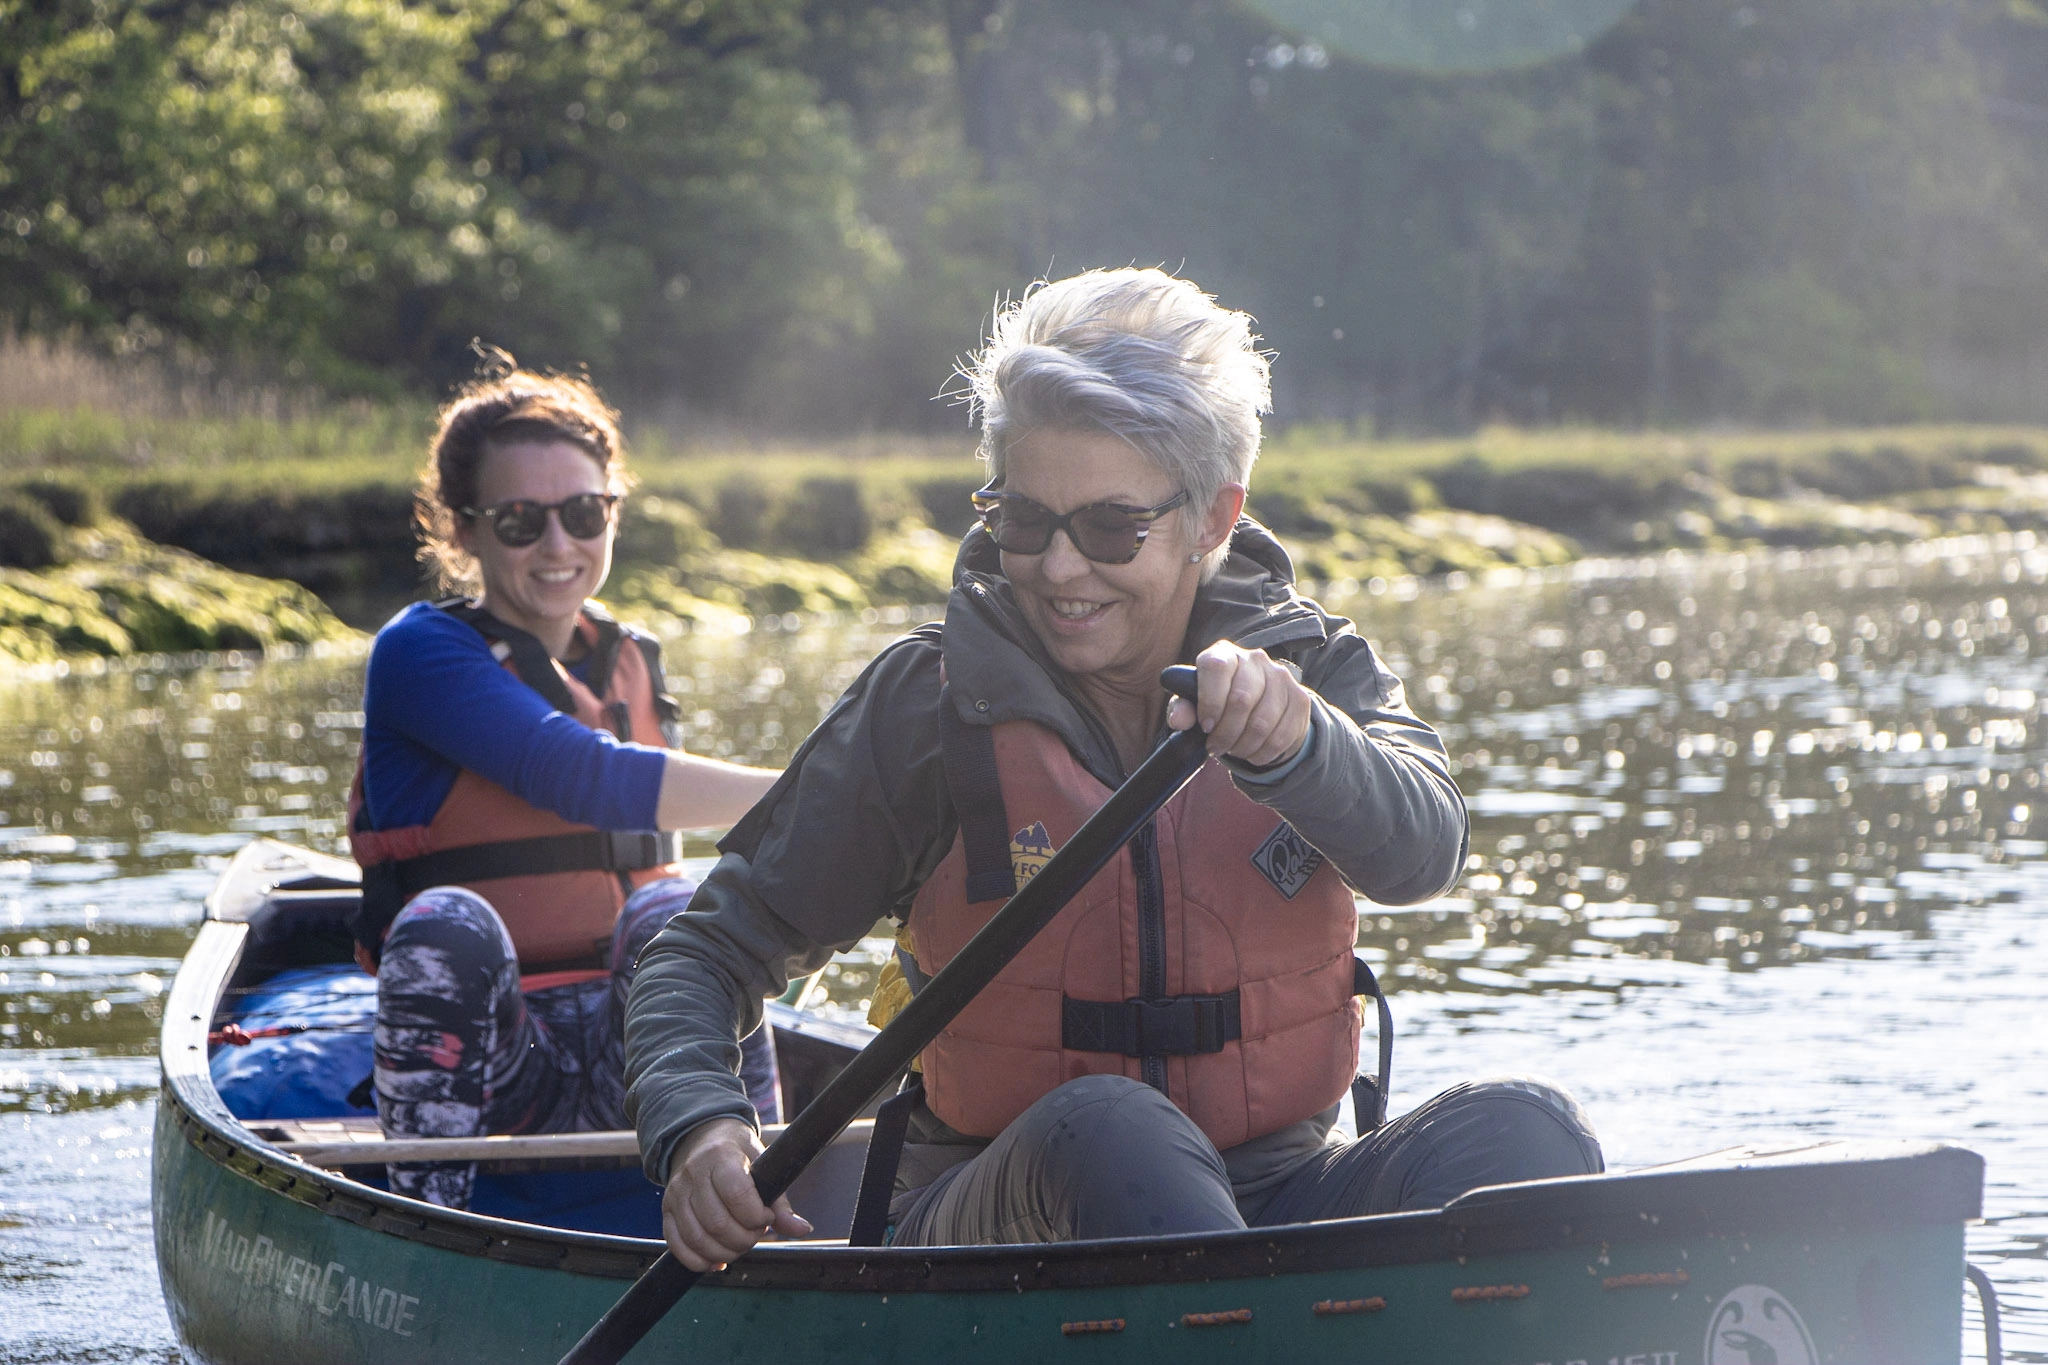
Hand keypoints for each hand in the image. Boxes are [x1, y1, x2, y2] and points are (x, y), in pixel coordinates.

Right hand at [661, 1117, 812, 1270]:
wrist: (701, 1138)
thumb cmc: (738, 1153)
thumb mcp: (764, 1164)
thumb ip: (781, 1202)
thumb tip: (802, 1230)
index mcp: (721, 1157)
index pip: (738, 1195)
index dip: (757, 1216)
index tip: (766, 1217)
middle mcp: (693, 1174)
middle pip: (718, 1224)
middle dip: (744, 1239)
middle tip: (755, 1233)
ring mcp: (676, 1193)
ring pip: (697, 1239)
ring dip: (724, 1253)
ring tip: (739, 1244)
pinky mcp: (666, 1211)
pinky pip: (677, 1246)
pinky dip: (698, 1261)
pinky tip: (716, 1260)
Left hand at [1167, 641, 1311, 768]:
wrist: (1258, 705)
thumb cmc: (1217, 703)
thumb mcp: (1193, 704)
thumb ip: (1182, 709)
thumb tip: (1178, 719)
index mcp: (1224, 653)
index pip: (1216, 668)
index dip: (1209, 702)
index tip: (1205, 727)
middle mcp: (1255, 659)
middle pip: (1241, 700)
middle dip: (1225, 733)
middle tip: (1216, 747)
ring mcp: (1281, 677)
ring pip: (1262, 723)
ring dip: (1243, 746)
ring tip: (1233, 749)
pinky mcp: (1300, 698)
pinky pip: (1280, 736)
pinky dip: (1262, 753)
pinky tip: (1252, 752)